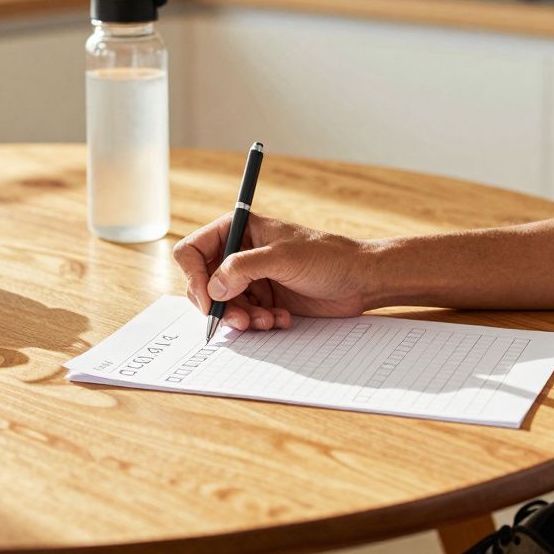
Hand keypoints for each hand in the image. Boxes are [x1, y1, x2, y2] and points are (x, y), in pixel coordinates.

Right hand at [172, 213, 372, 330]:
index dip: (195, 277)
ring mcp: (252, 278)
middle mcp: (240, 253)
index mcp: (239, 230)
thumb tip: (213, 288)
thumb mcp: (283, 257)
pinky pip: (245, 317)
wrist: (361, 280)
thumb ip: (243, 268)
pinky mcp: (265, 299)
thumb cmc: (328, 257)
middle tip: (241, 320)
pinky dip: (258, 323)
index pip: (193, 251)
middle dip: (220, 305)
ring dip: (242, 318)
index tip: (209, 300)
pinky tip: (281, 319)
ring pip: (224, 305)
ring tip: (269, 320)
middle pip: (204, 284)